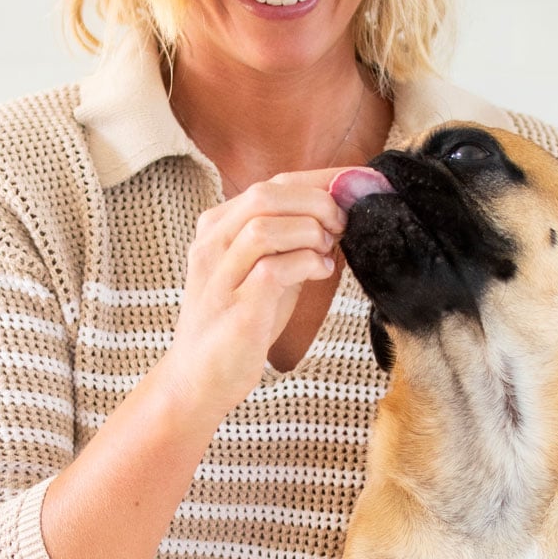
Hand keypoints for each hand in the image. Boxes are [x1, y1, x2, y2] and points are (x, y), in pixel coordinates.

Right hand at [162, 171, 348, 417]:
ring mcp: (220, 274)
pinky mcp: (235, 306)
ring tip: (326, 251)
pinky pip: (273, 268)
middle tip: (342, 223)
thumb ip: (292, 241)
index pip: (273, 184)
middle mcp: (212, 244)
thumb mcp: (265, 270)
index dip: (322, 180)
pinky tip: (320, 273)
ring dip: (310, 233)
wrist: (200, 378)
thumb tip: (339, 214)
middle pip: (266, 195)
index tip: (357, 185)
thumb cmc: (238, 323)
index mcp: (218, 227)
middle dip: (317, 202)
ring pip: (265, 226)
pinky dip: (306, 263)